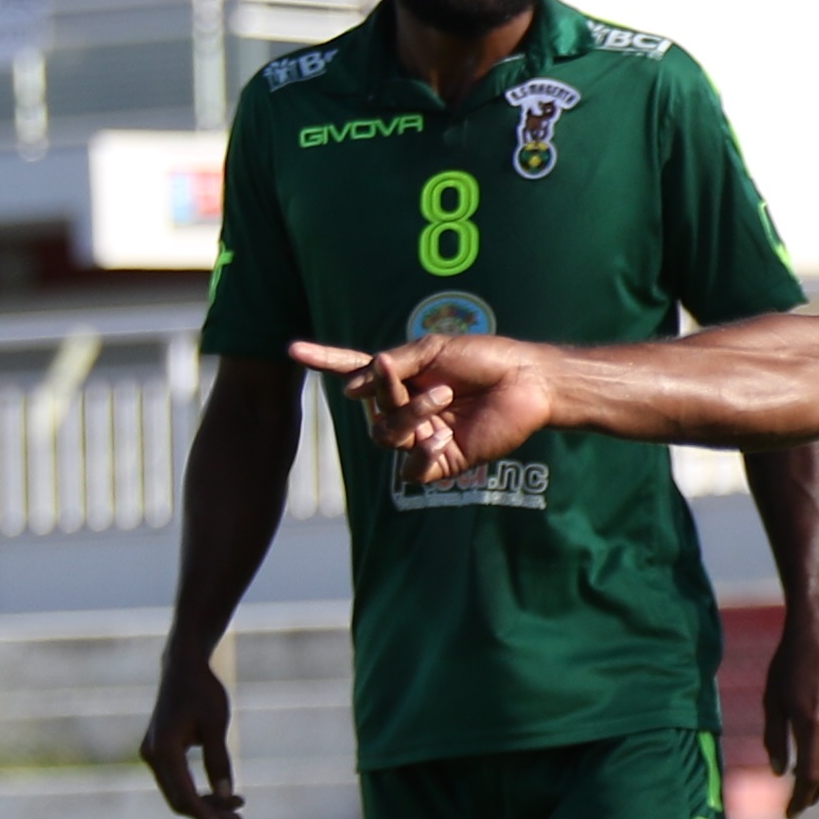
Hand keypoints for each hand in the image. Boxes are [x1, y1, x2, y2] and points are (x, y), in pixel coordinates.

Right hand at [139, 645, 241, 818]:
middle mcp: (152, 756)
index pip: (186, 797)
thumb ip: (219, 761)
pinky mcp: (159, 752)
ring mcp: (152, 754)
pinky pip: (177, 780)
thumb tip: (227, 796)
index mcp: (164, 751)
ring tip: (239, 805)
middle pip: (179, 800)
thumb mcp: (216, 726)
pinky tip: (223, 793)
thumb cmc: (203, 692)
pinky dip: (198, 790)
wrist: (183, 667)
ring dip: (206, 803)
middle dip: (209, 813)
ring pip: (178, 792)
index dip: (207, 818)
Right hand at [298, 331, 560, 483]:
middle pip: (372, 411)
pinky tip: (442, 436)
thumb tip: (349, 389)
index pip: (356, 373)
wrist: (528, 381)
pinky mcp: (445, 461)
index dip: (325, 361)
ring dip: (411, 416)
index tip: (291, 350)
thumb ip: (390, 365)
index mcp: (403, 379)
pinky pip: (412, 468)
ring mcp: (424, 436)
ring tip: (446, 398)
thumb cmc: (487, 358)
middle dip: (392, 395)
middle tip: (435, 382)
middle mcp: (409, 409)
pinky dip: (420, 452)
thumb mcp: (432, 349)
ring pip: (387, 437)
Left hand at [763, 608, 818, 817]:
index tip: (790, 814)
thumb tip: (780, 774)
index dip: (799, 800)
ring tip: (814, 792)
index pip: (809, 775)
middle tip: (798, 805)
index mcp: (809, 721)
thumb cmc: (788, 664)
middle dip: (813, 796)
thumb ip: (775, 739)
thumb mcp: (772, 700)